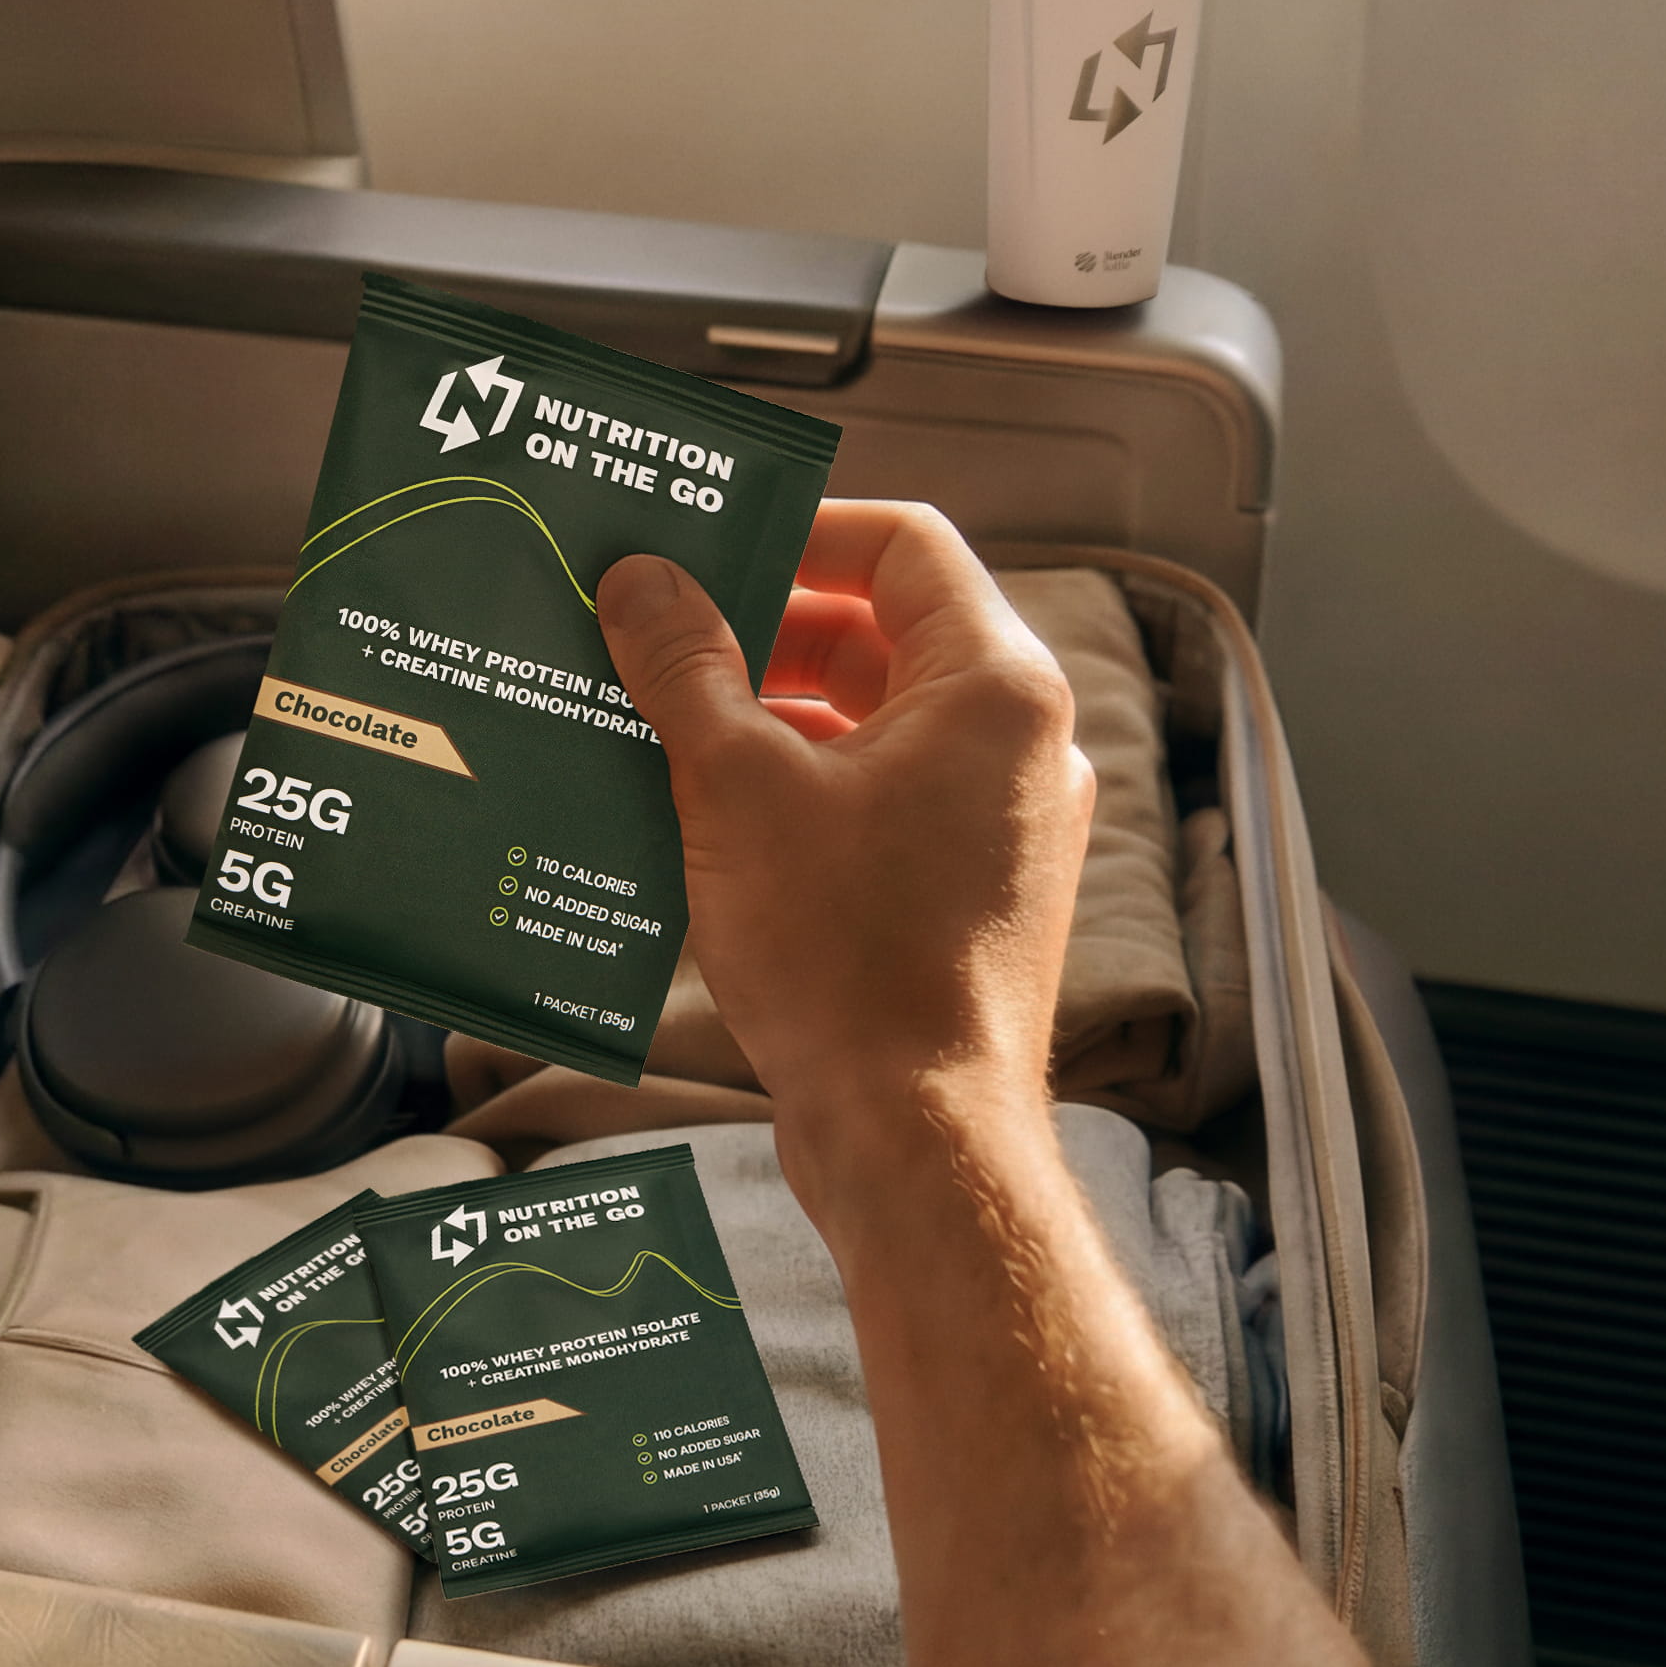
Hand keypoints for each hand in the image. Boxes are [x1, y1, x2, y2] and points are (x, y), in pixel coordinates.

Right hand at [598, 504, 1091, 1155]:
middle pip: (885, 632)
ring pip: (878, 723)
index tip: (706, 548)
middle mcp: (1022, 744)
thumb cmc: (849, 960)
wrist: (916, 1136)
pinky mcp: (973, 891)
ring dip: (772, 713)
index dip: (799, 530)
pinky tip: (704, 813)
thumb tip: (643, 582)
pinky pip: (883, 799)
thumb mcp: (737, 787)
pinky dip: (802, 787)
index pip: (902, 544)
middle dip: (764, 628)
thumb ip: (687, 667)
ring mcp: (1005, 823)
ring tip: (660, 722)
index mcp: (996, 687)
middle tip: (659, 633)